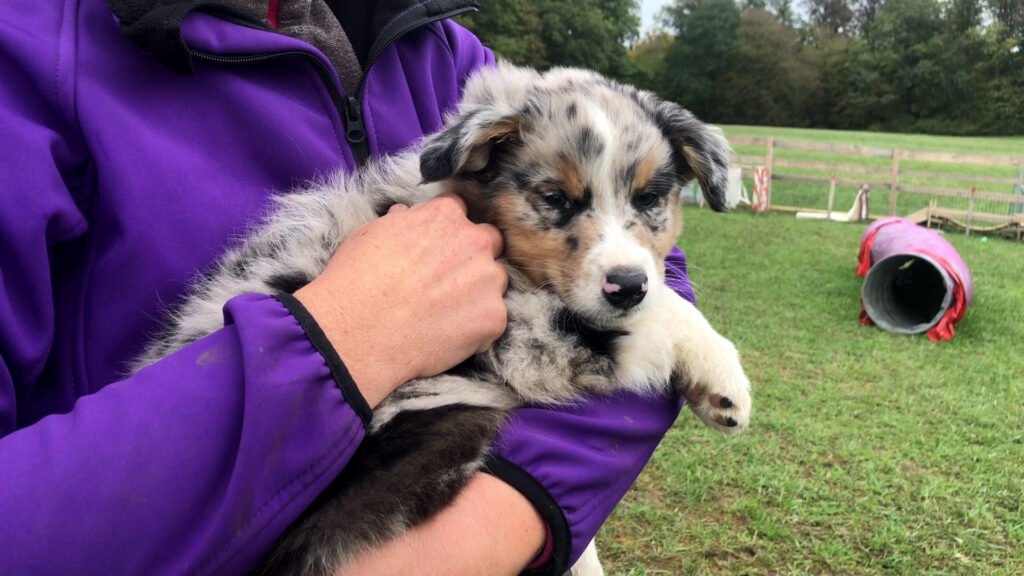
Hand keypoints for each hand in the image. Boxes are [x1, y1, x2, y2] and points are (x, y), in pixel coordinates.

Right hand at [295, 193, 507, 407]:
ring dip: (479, 293)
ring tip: (445, 313)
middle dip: (474, 256)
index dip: (448, 232)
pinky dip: (476, 329)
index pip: (460, 212)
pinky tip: (447, 336)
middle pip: (489, 241)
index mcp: (445, 215)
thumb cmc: (356, 281)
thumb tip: (404, 215)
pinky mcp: (494, 317)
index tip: (438, 249)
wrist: (358, 334)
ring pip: (495, 282)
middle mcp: (475, 241)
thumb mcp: (370, 234)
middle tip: (448, 281)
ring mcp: (489, 280)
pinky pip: (492, 320)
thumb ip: (400, 222)